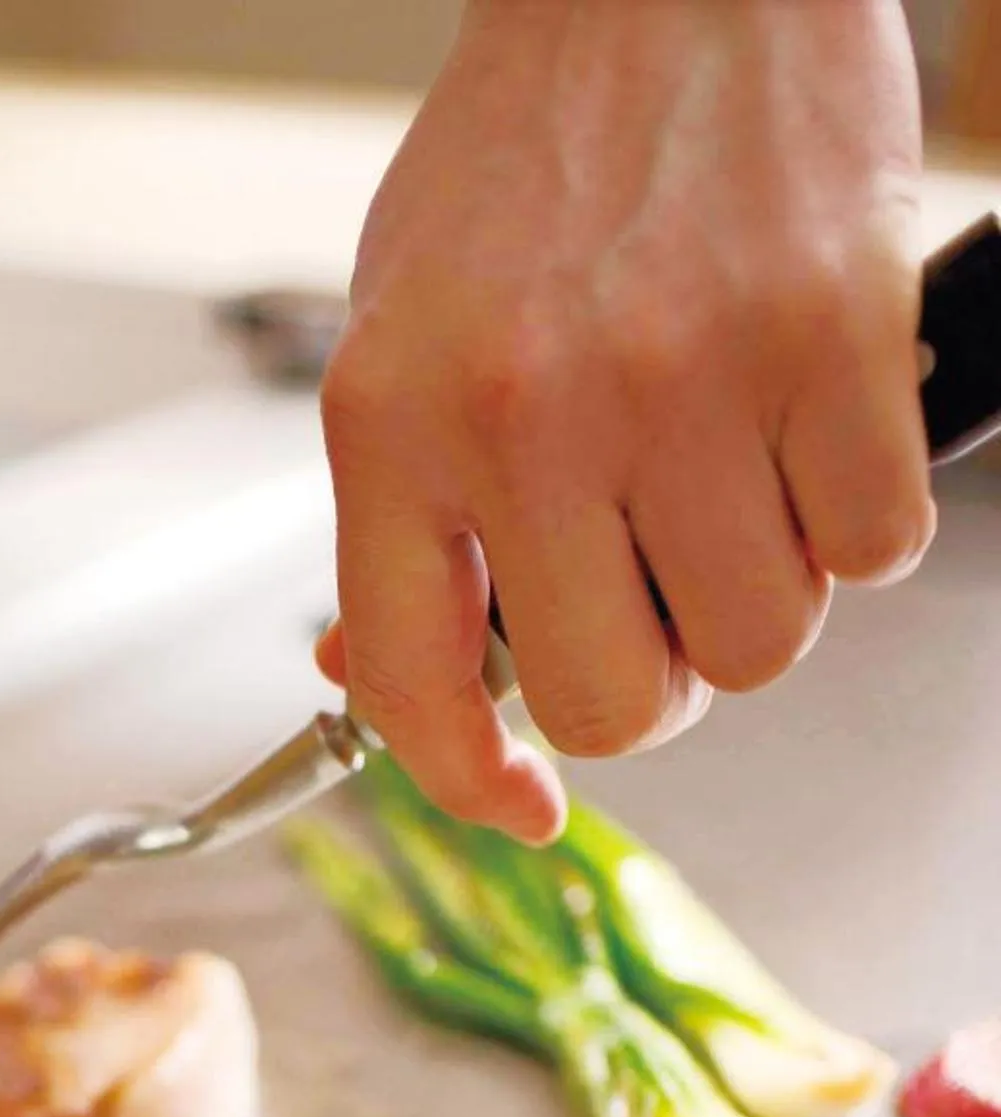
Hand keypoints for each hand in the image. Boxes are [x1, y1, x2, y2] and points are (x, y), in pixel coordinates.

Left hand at [318, 0, 932, 841]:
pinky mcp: (829, 334)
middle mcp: (527, 408)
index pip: (418, 685)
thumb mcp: (407, 331)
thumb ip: (407, 519)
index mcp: (396, 416)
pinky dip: (859, 517)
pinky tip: (815, 426)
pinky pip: (872, 550)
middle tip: (659, 591)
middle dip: (651, 680)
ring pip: (757, 644)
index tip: (526, 800)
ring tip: (736, 477)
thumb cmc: (539, 163)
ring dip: (762, 593)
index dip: (476, 782)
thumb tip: (398, 679)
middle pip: (619, 703)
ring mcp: (683, 374)